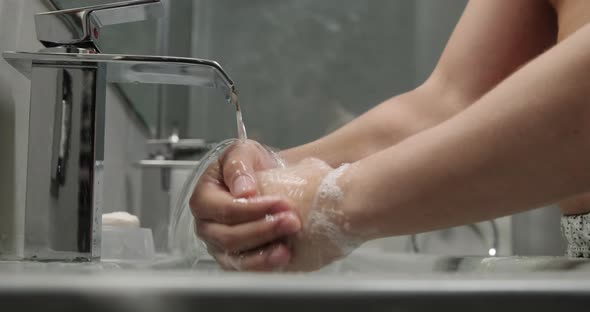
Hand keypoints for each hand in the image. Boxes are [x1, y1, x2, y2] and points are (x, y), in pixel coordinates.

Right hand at [197, 154, 361, 271]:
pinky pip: (247, 269)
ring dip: (265, 253)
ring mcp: (219, 246)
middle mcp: (207, 225)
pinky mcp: (236, 260)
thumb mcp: (244, 152)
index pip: (224, 209)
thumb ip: (239, 166)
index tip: (280, 202)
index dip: (252, 209)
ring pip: (236, 258)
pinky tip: (285, 255)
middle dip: (263, 230)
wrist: (267, 179)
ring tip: (288, 244)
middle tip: (291, 221)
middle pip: (229, 237)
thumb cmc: (251, 165)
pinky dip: (266, 265)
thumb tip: (243, 190)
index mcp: (204, 197)